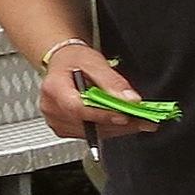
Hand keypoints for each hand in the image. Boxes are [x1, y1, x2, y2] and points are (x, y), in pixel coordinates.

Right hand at [35, 42, 161, 142]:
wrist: (64, 62)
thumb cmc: (75, 60)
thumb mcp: (94, 62)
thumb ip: (113, 82)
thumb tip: (129, 99)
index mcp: (54, 88)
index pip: (77, 108)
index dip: (102, 114)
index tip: (124, 116)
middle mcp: (51, 107)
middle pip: (86, 124)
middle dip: (118, 124)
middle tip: (143, 121)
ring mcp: (56, 120)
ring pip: (90, 132)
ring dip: (117, 129)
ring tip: (139, 123)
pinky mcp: (64, 127)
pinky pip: (89, 134)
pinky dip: (109, 129)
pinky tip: (125, 124)